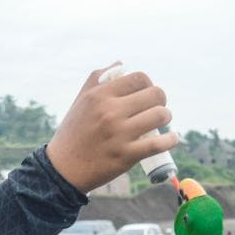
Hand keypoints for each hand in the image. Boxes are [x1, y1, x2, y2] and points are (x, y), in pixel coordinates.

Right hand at [47, 63, 177, 192]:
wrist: (63, 170)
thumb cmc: (73, 134)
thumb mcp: (80, 101)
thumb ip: (98, 79)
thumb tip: (121, 64)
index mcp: (99, 96)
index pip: (139, 78)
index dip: (149, 84)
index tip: (147, 94)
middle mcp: (110, 112)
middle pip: (154, 94)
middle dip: (160, 100)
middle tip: (156, 108)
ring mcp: (119, 134)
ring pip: (160, 116)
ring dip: (166, 117)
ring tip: (162, 121)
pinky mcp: (126, 155)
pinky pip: (158, 144)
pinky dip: (170, 140)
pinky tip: (171, 138)